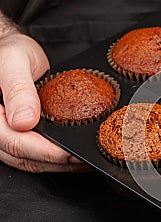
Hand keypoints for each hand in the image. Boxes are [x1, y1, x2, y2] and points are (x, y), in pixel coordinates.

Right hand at [0, 32, 87, 171]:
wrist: (9, 49)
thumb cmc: (8, 51)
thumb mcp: (14, 62)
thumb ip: (18, 90)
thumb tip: (23, 121)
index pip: (17, 143)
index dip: (46, 152)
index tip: (70, 154)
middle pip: (26, 158)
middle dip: (58, 163)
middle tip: (85, 160)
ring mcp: (8, 134)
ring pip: (31, 161)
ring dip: (59, 165)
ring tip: (84, 161)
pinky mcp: (20, 134)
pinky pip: (35, 153)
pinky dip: (55, 158)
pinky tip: (73, 155)